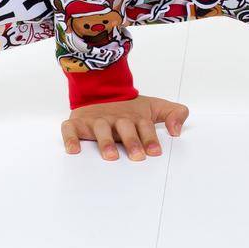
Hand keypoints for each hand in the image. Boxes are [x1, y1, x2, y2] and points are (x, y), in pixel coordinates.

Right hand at [62, 94, 187, 160]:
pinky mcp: (77, 123)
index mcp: (134, 116)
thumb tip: (178, 131)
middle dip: (131, 141)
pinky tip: (74, 150)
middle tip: (137, 156)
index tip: (154, 152)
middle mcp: (115, 117)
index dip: (149, 138)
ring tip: (111, 156)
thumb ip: (174, 114)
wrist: (100, 91)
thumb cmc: (129, 109)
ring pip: (100, 128)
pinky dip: (71, 138)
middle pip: (124, 127)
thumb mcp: (155, 107)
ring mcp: (96, 120)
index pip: (144, 125)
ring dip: (105, 141)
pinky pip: (70, 129)